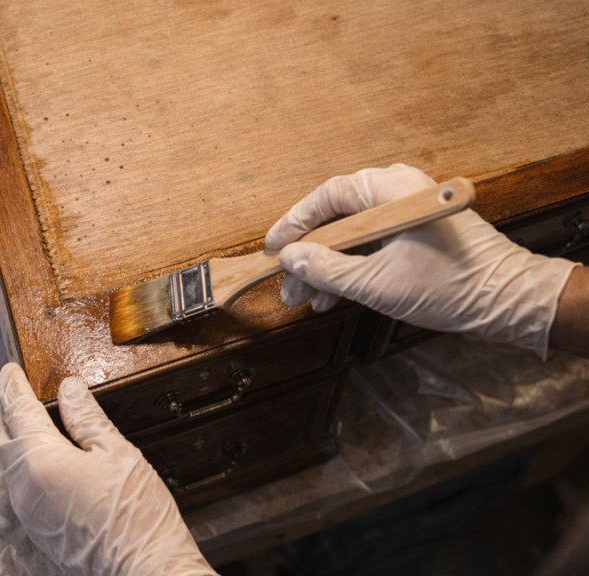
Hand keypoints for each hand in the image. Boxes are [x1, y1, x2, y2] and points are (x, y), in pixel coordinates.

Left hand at [0, 363, 216, 575]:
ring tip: (24, 419)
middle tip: (12, 390)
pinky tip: (40, 458)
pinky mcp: (37, 529)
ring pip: (8, 464)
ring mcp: (27, 512)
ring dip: (12, 437)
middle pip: (3, 437)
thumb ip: (87, 417)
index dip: (13, 386)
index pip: (18, 411)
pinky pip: (19, 486)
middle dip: (5, 410)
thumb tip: (69, 389)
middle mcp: (23, 487)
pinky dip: (22, 463)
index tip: (10, 370)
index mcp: (40, 460)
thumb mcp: (116, 452)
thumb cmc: (136, 513)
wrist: (143, 569)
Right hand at [265, 164, 579, 358]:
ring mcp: (407, 215)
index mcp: (392, 191)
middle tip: (286, 283)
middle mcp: (399, 194)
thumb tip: (291, 259)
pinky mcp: (416, 235)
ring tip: (304, 298)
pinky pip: (371, 246)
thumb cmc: (454, 286)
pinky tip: (331, 296)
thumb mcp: (376, 284)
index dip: (294, 222)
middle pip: (338, 218)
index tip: (274, 248)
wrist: (510, 302)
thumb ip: (326, 270)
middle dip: (308, 255)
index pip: (327, 197)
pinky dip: (350, 269)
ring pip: (352, 236)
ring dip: (326, 267)